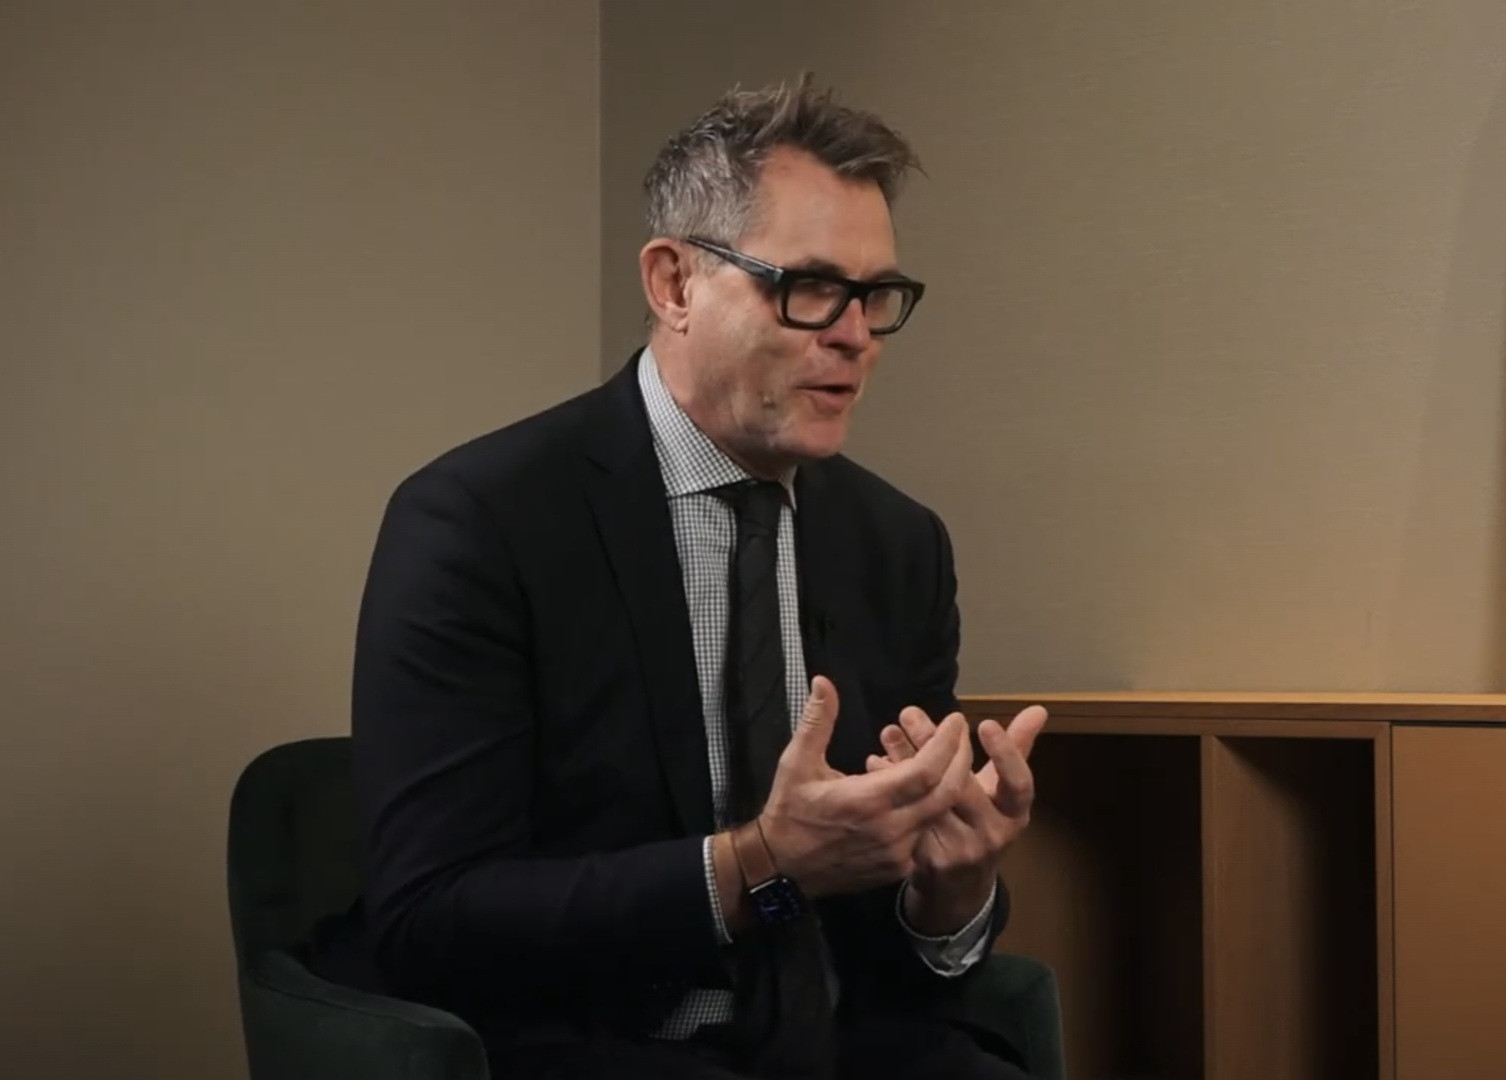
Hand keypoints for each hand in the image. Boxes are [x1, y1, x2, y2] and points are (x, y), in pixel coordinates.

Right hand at [755, 675, 975, 898]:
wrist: (780, 869)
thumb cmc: (789, 811)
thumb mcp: (795, 762)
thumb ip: (816, 721)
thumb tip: (824, 682)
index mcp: (867, 800)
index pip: (925, 770)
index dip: (946, 744)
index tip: (955, 719)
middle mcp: (890, 829)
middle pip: (946, 792)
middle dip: (960, 760)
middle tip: (962, 734)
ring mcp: (896, 853)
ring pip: (938, 814)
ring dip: (948, 784)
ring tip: (950, 757)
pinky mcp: (896, 869)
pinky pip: (925, 834)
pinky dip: (931, 810)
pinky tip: (927, 792)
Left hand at [866, 703, 1047, 933]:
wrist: (960, 887)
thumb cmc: (983, 820)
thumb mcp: (1002, 790)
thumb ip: (1018, 748)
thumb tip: (1038, 708)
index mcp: (1014, 814)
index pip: (1017, 785)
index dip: (1006, 755)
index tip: (986, 724)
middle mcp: (992, 835)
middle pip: (962, 786)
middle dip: (934, 746)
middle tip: (909, 713)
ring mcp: (960, 851)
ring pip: (930, 801)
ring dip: (905, 763)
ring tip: (888, 732)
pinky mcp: (928, 862)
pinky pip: (906, 819)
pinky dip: (890, 790)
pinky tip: (873, 764)